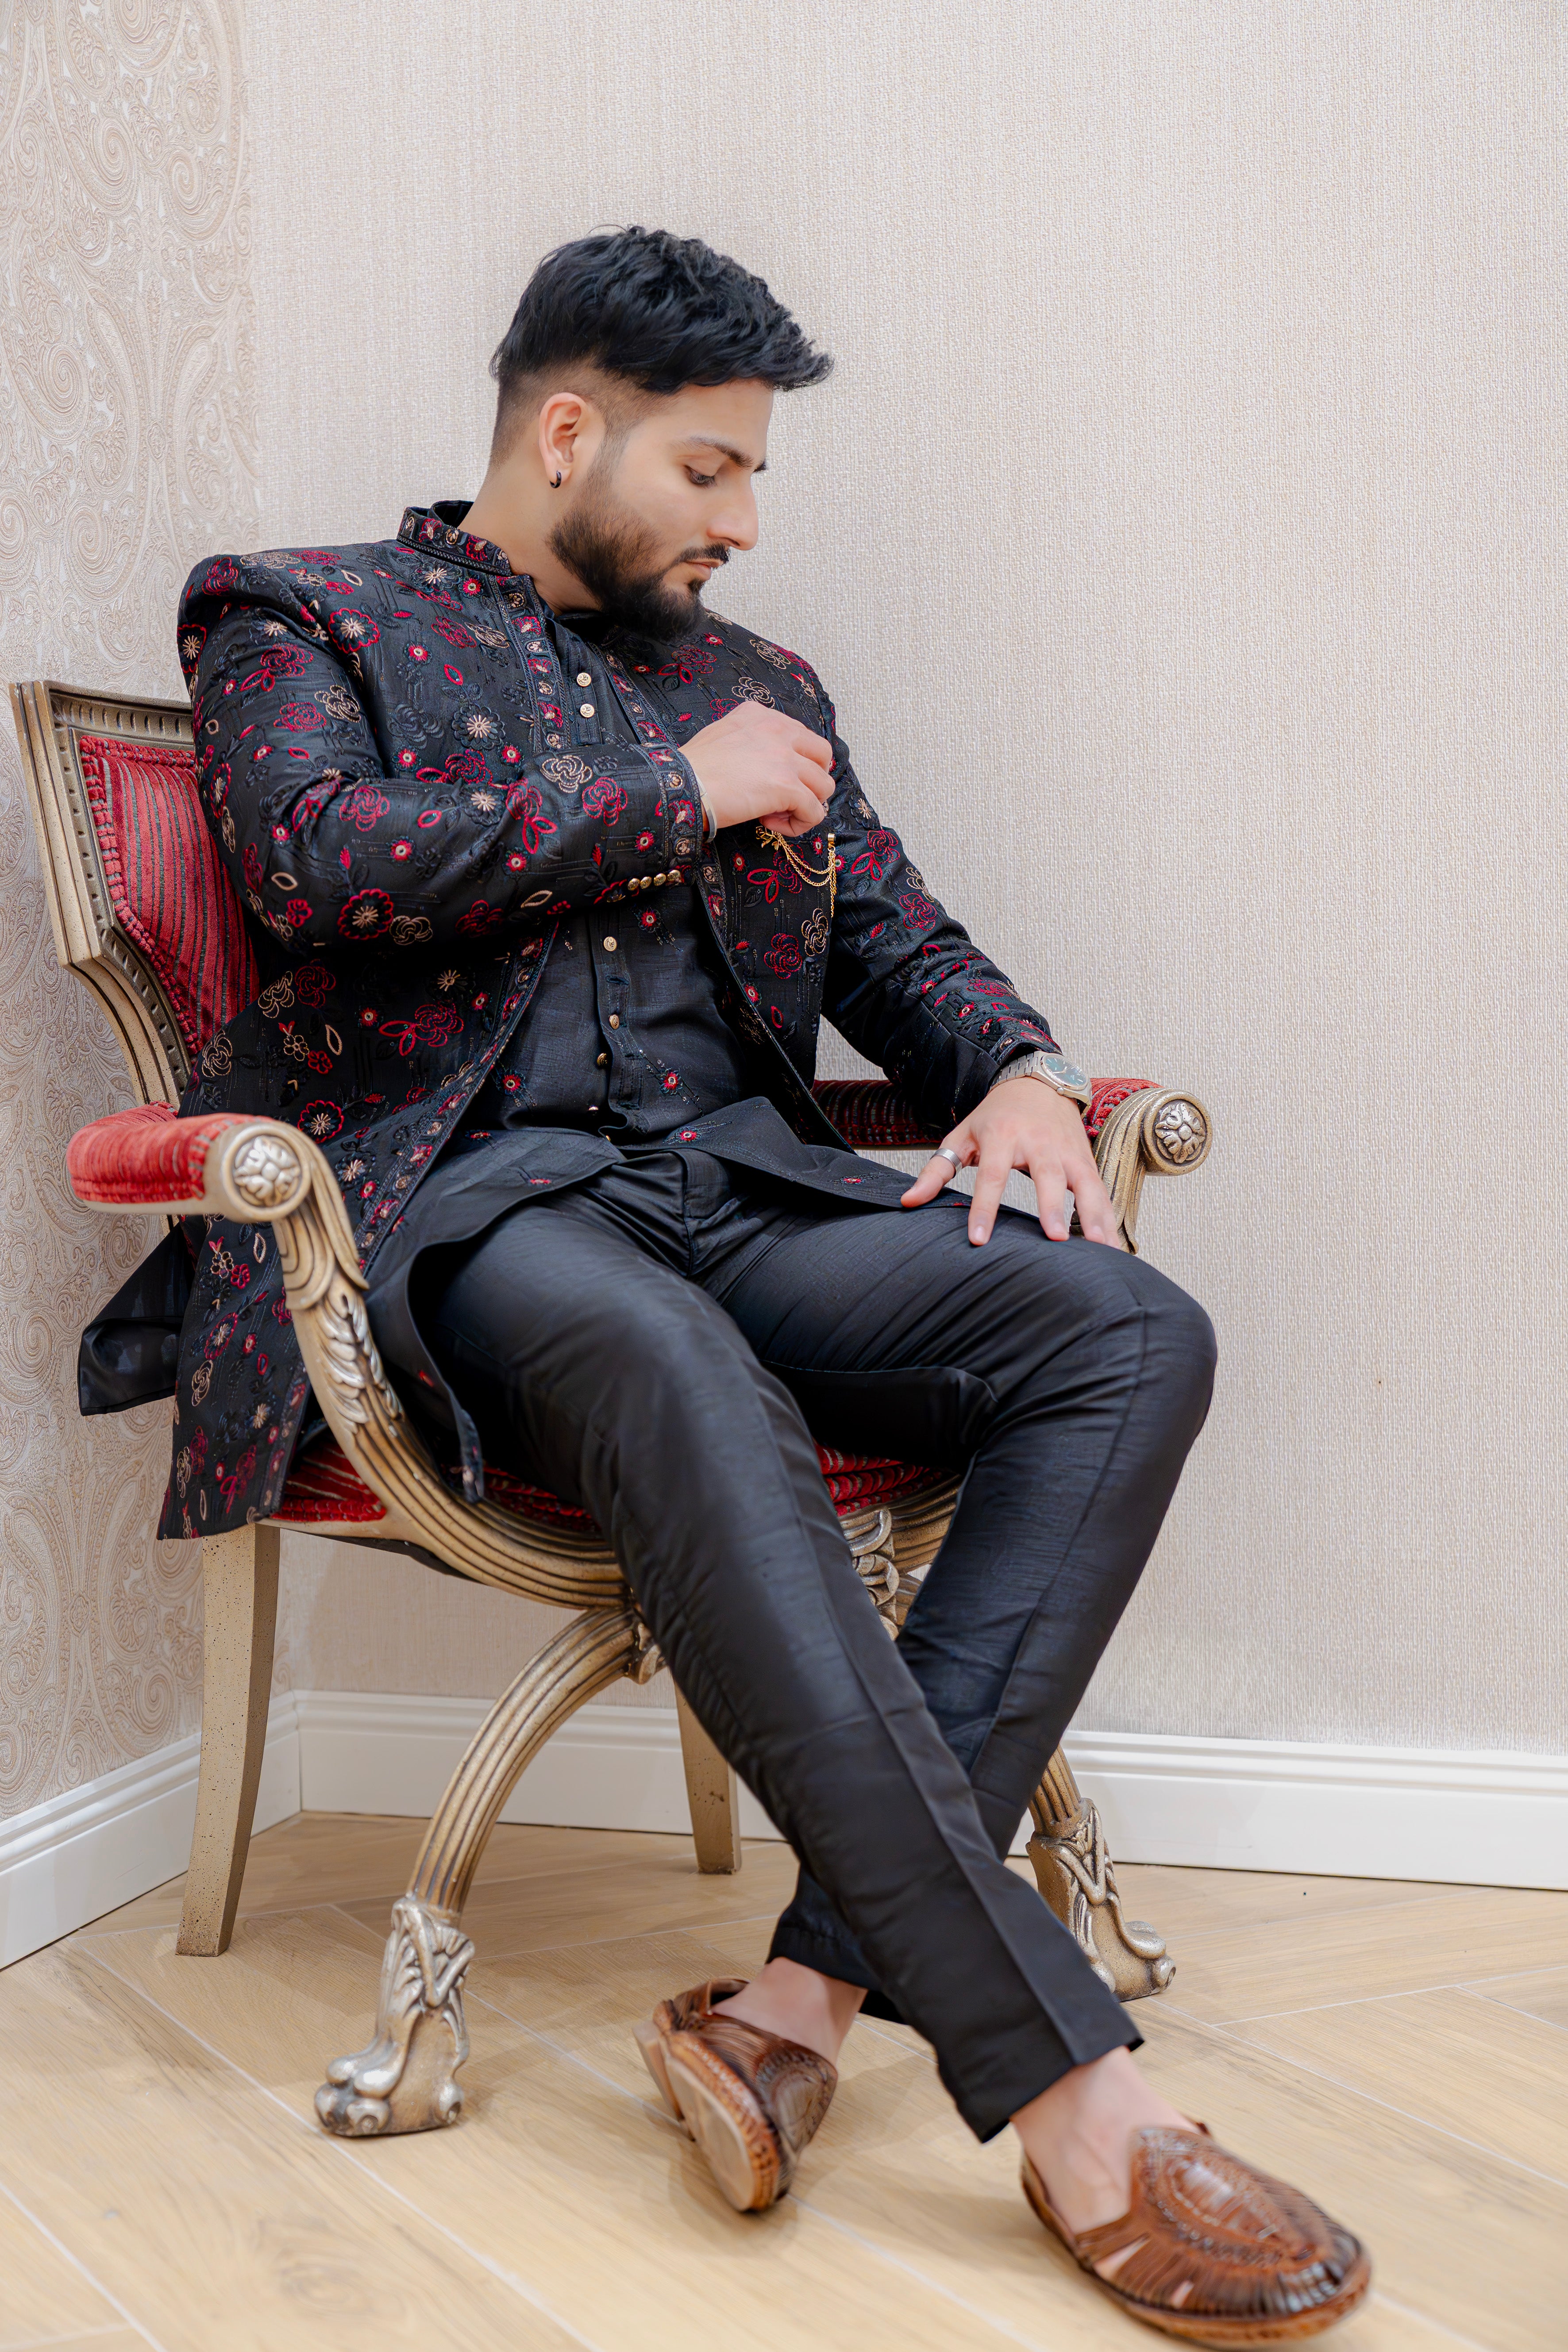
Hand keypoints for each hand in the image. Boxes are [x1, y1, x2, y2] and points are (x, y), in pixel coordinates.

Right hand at [682, 702, 834, 837]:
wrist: (681, 785)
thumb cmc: (693, 768)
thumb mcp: (723, 734)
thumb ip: (749, 739)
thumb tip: (765, 766)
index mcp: (762, 715)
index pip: (801, 736)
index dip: (793, 762)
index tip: (770, 779)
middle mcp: (779, 730)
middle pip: (823, 755)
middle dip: (812, 779)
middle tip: (788, 796)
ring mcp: (786, 758)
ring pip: (824, 786)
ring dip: (805, 805)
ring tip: (775, 814)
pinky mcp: (787, 786)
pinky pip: (814, 811)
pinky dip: (799, 824)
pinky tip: (770, 824)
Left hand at [900, 1077, 1121, 1247]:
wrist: (1036, 1082)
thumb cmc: (995, 1116)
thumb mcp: (961, 1137)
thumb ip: (935, 1171)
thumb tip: (908, 1202)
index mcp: (1002, 1136)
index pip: (992, 1176)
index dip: (985, 1208)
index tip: (979, 1240)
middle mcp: (1039, 1142)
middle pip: (1048, 1176)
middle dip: (1053, 1207)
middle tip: (1055, 1238)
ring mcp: (1067, 1150)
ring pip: (1085, 1184)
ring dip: (1093, 1216)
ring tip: (1100, 1248)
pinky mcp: (1087, 1159)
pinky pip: (1101, 1191)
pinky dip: (1108, 1218)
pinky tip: (1112, 1247)